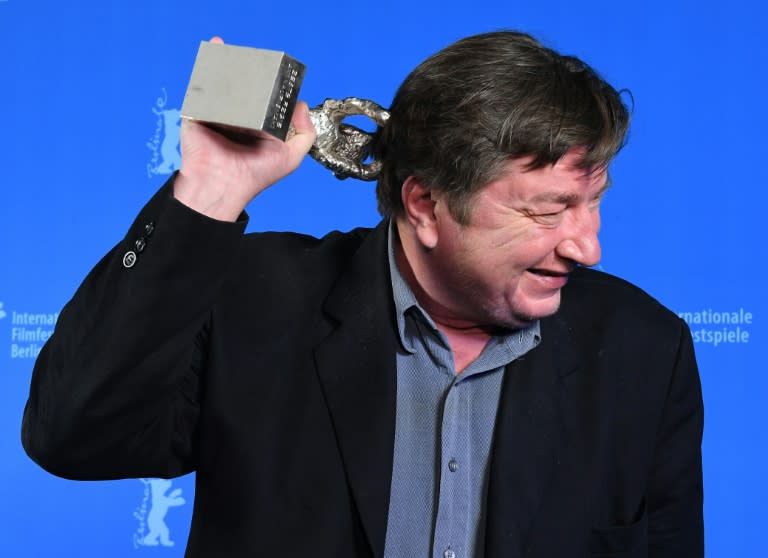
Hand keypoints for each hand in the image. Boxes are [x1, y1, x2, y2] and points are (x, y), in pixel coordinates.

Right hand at [173, 37, 316, 221]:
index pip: (266, 99)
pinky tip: (215, 50)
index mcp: (257, 126)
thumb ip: (305, 134)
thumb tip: (302, 105)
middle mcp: (238, 119)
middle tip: (257, 56)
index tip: (278, 68)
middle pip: (244, 88)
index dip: (272, 84)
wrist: (222, 184)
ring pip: (224, 85)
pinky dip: (207, 69)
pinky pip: (202, 87)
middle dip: (250, 71)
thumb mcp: (290, 157)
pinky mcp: (198, 112)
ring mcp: (217, 114)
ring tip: (236, 49)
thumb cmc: (255, 175)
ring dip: (228, 65)